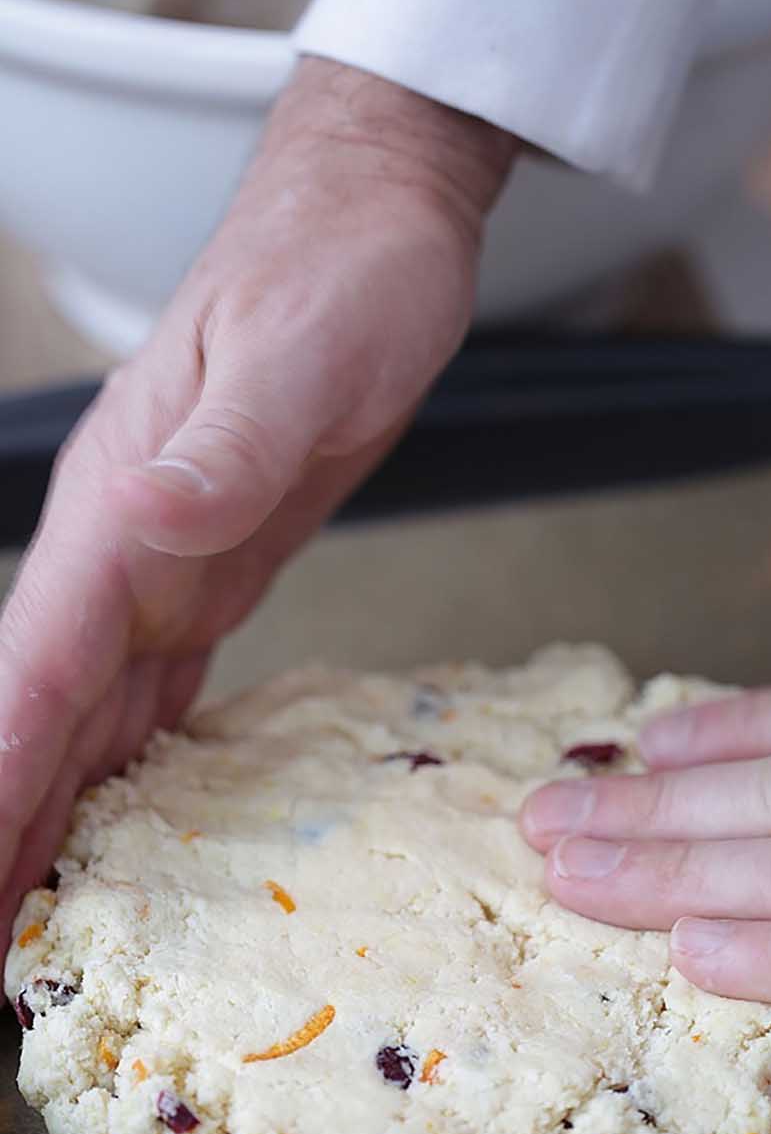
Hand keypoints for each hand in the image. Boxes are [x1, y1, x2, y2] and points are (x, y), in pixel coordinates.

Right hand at [0, 58, 513, 947]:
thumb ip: (224, 449)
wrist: (372, 223)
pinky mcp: (218, 568)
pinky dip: (121, 762)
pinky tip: (110, 813)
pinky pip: (153, 688)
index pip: (39, 664)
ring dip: (47, 812)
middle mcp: (126, 547)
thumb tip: (148, 517)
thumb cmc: (339, 271)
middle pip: (42, 711)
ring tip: (22, 910)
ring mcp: (166, 561)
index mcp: (125, 507)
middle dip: (3, 823)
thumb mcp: (298, 354)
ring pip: (87, 714)